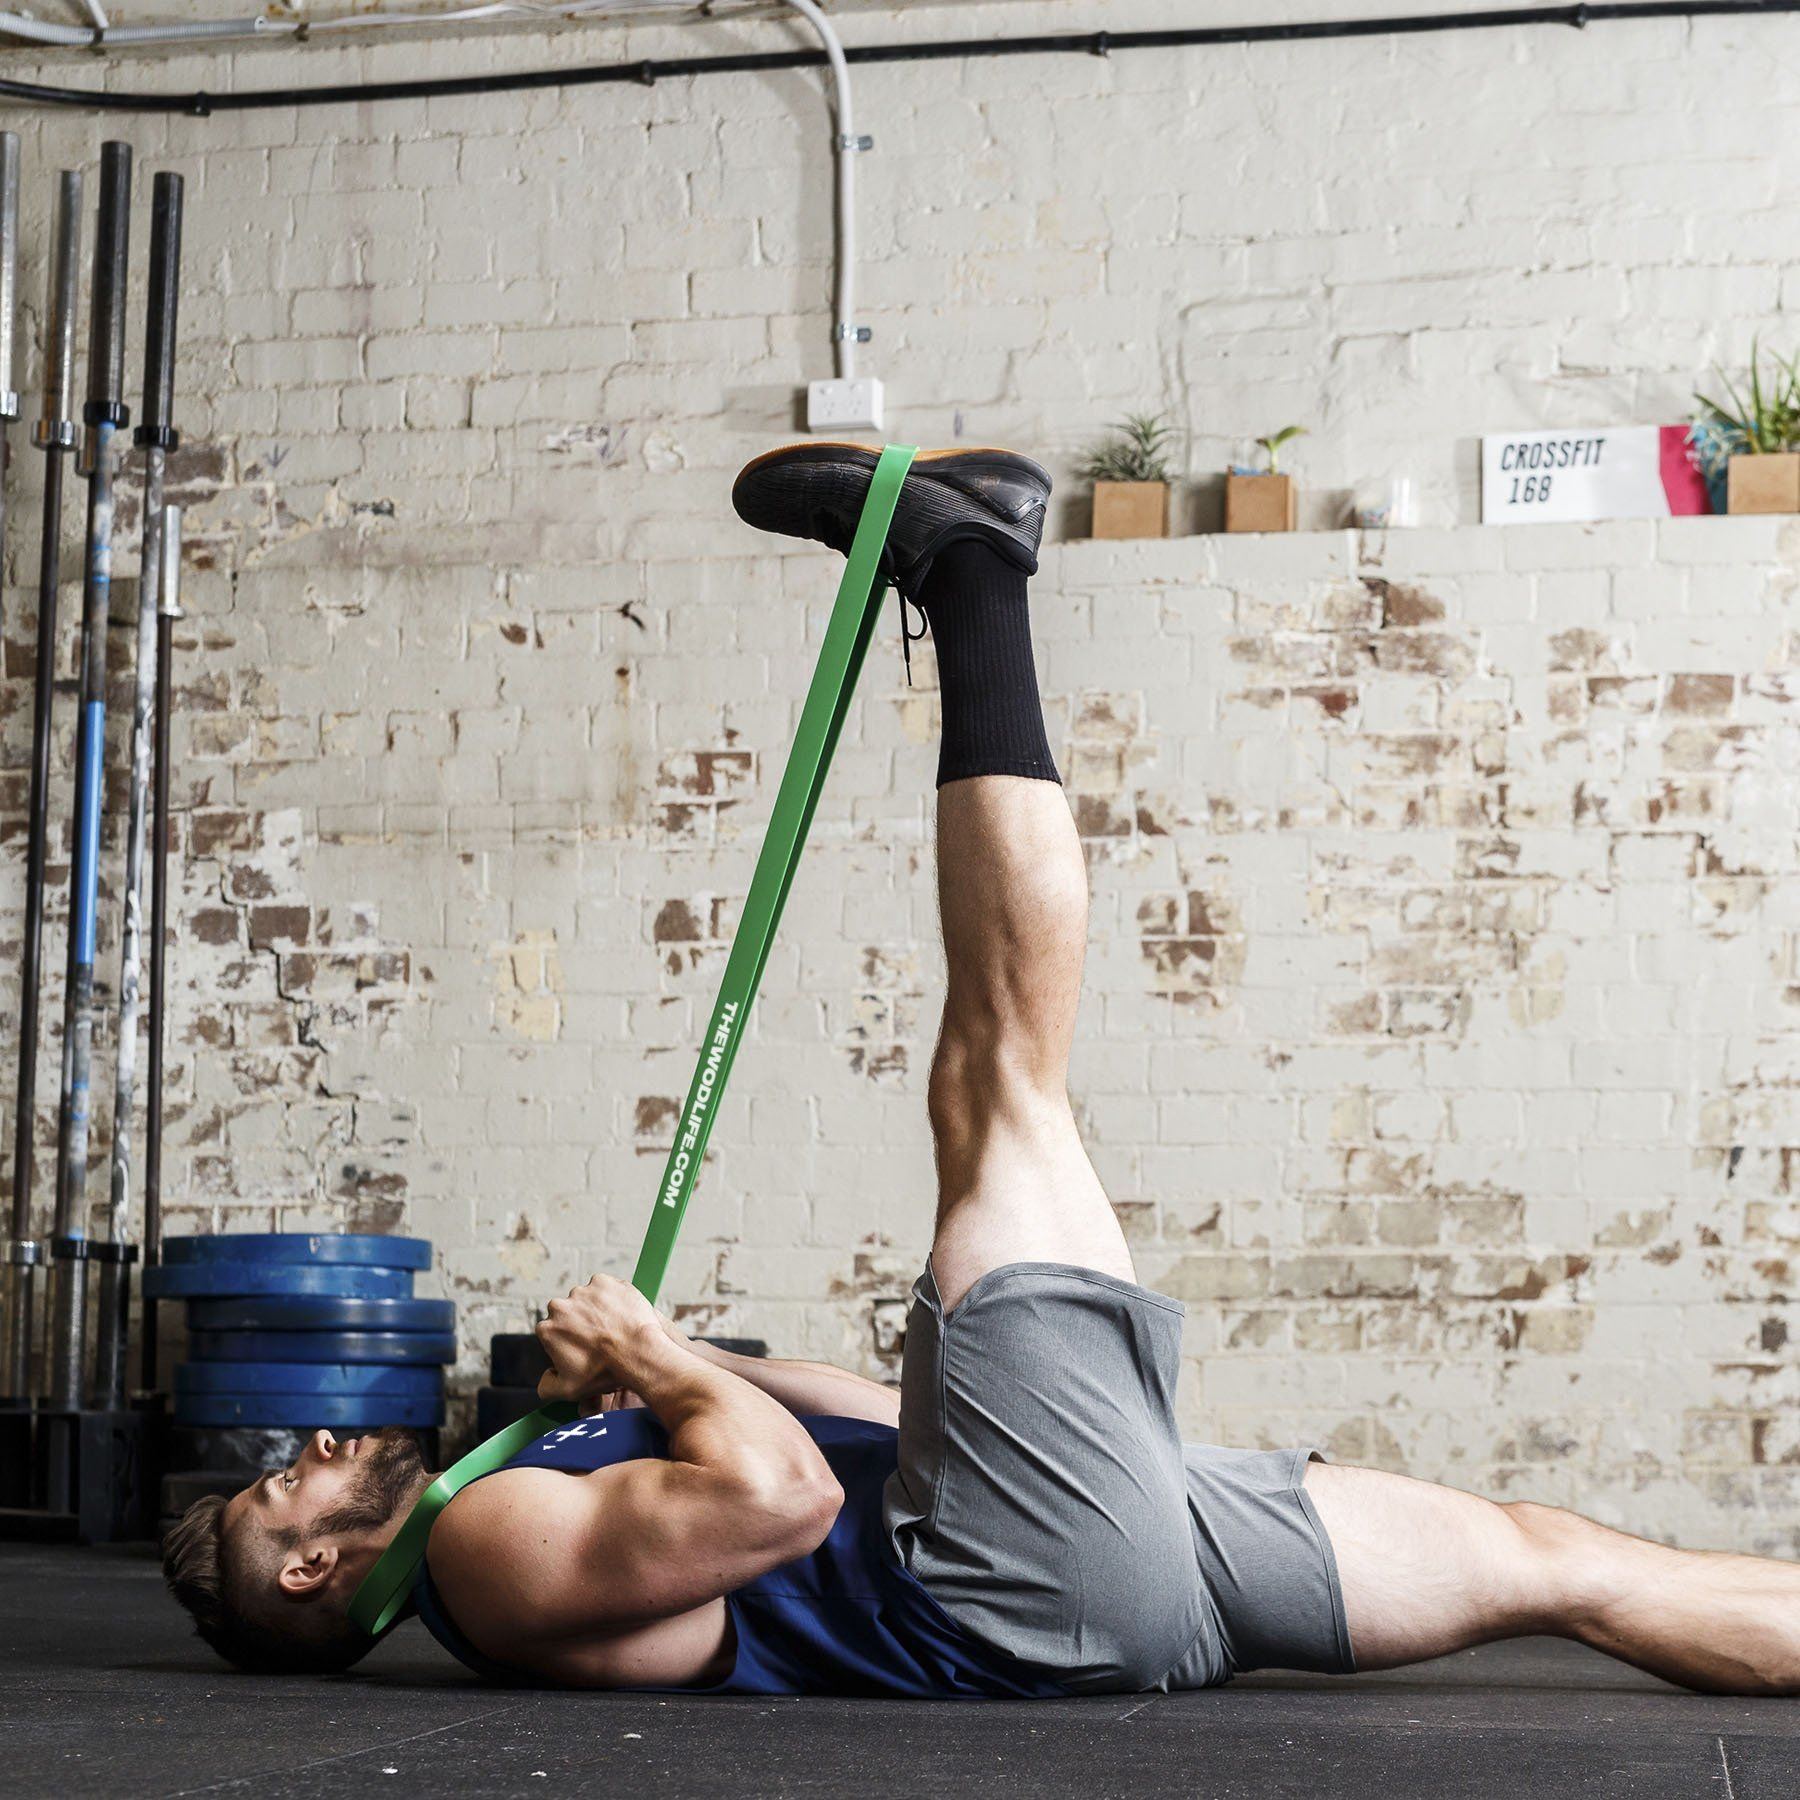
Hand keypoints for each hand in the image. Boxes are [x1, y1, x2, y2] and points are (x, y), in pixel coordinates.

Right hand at [536, 1275, 665, 1402]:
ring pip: (587, 1300)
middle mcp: (560, 1306)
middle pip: (568, 1313)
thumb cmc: (604, 1371)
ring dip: (596, 1309)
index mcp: (548, 1329)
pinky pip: (605, 1287)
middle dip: (580, 1323)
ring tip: (613, 1327)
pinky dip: (612, 1296)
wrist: (637, 1352)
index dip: (568, 1341)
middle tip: (600, 1338)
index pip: (553, 1332)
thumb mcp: (568, 1390)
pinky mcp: (604, 1281)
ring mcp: (582, 1291)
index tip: (584, 1348)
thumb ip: (547, 1386)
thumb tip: (547, 1377)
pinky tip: (620, 1314)